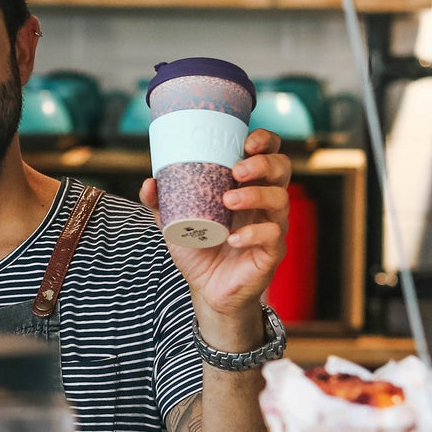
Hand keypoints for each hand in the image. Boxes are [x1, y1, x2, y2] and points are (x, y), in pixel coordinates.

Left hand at [140, 129, 290, 337]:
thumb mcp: (174, 223)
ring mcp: (271, 225)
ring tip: (228, 201)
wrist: (207, 290)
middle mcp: (264, 203)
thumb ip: (161, 203)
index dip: (265, 142)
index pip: (268, 154)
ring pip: (280, 199)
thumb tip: (149, 182)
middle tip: (237, 171)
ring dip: (255, 195)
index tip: (247, 141)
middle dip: (263, 163)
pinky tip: (233, 238)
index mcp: (246, 187)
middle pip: (282, 170)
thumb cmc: (199, 249)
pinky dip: (253, 234)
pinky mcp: (272, 251)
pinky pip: (273, 235)